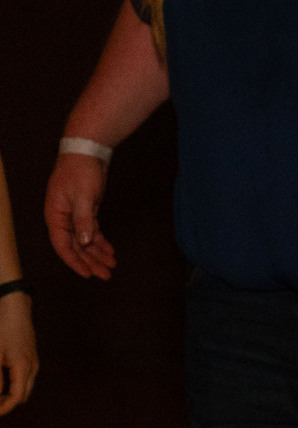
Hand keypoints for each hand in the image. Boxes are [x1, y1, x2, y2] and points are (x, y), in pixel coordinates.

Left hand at [0, 295, 33, 415]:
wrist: (15, 307)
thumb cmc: (2, 329)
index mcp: (24, 368)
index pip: (16, 398)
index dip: (4, 408)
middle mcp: (32, 367)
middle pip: (23, 395)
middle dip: (7, 403)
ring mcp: (33, 361)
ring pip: (24, 386)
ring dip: (10, 392)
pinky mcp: (30, 356)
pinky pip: (24, 376)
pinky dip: (12, 382)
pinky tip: (1, 378)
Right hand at [43, 151, 114, 279]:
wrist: (87, 152)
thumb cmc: (81, 172)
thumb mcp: (84, 196)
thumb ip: (84, 220)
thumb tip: (84, 242)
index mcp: (55, 216)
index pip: (62, 245)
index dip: (75, 261)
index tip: (88, 274)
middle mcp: (62, 218)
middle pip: (75, 246)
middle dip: (90, 261)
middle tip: (107, 275)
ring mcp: (73, 215)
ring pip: (84, 240)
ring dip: (97, 254)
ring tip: (111, 266)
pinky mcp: (85, 211)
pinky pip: (91, 231)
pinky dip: (101, 242)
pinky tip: (110, 251)